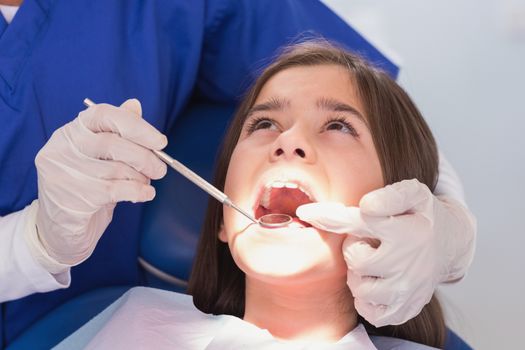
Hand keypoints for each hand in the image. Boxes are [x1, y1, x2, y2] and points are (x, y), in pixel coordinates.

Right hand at [32, 99, 166, 267]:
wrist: (60, 232)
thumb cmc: (85, 189)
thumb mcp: (101, 158)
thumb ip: (117, 132)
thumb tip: (135, 105)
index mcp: (70, 132)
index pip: (103, 115)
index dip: (136, 126)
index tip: (160, 141)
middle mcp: (62, 149)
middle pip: (113, 143)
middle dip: (145, 157)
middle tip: (160, 169)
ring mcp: (62, 175)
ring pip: (117, 169)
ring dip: (141, 178)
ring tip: (145, 183)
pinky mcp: (70, 199)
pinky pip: (116, 191)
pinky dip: (138, 192)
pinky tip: (145, 195)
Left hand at [296, 179, 475, 326]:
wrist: (450, 244)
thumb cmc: (421, 216)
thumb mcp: (414, 194)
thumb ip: (391, 195)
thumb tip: (366, 206)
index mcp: (405, 231)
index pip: (357, 223)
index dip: (327, 216)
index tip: (305, 211)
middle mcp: (406, 264)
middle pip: (355, 259)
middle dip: (355, 248)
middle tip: (371, 242)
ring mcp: (406, 291)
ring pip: (359, 288)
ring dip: (360, 275)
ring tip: (376, 262)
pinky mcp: (403, 310)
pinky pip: (368, 311)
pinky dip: (366, 298)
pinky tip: (378, 281)